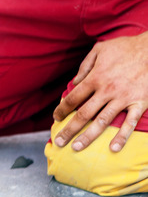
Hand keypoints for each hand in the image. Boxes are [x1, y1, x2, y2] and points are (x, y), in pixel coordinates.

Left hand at [53, 33, 147, 151]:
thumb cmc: (125, 47)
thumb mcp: (100, 49)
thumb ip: (84, 66)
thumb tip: (74, 82)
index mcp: (95, 78)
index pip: (72, 98)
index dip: (61, 110)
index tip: (56, 118)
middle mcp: (106, 90)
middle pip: (83, 114)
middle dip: (69, 129)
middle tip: (59, 142)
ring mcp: (123, 98)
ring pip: (102, 122)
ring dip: (88, 137)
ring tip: (76, 148)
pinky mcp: (140, 103)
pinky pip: (130, 123)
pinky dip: (122, 137)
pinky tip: (113, 149)